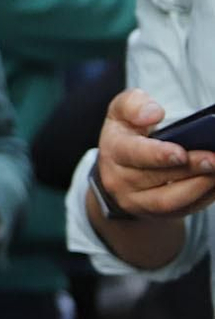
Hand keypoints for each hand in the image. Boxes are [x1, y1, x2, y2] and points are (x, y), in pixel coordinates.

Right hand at [95, 89, 214, 220]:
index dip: (157, 155)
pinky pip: (181, 210)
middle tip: (214, 159)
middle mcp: (119, 180)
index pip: (133, 154)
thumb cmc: (127, 135)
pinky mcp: (154, 213)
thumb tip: (153, 114)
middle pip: (155, 179)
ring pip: (168, 201)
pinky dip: (203, 198)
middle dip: (188, 170)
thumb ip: (133, 104)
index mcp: (113, 151)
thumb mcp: (121, 113)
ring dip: (197, 188)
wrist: (117, 171)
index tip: (181, 153)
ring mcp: (136, 201)